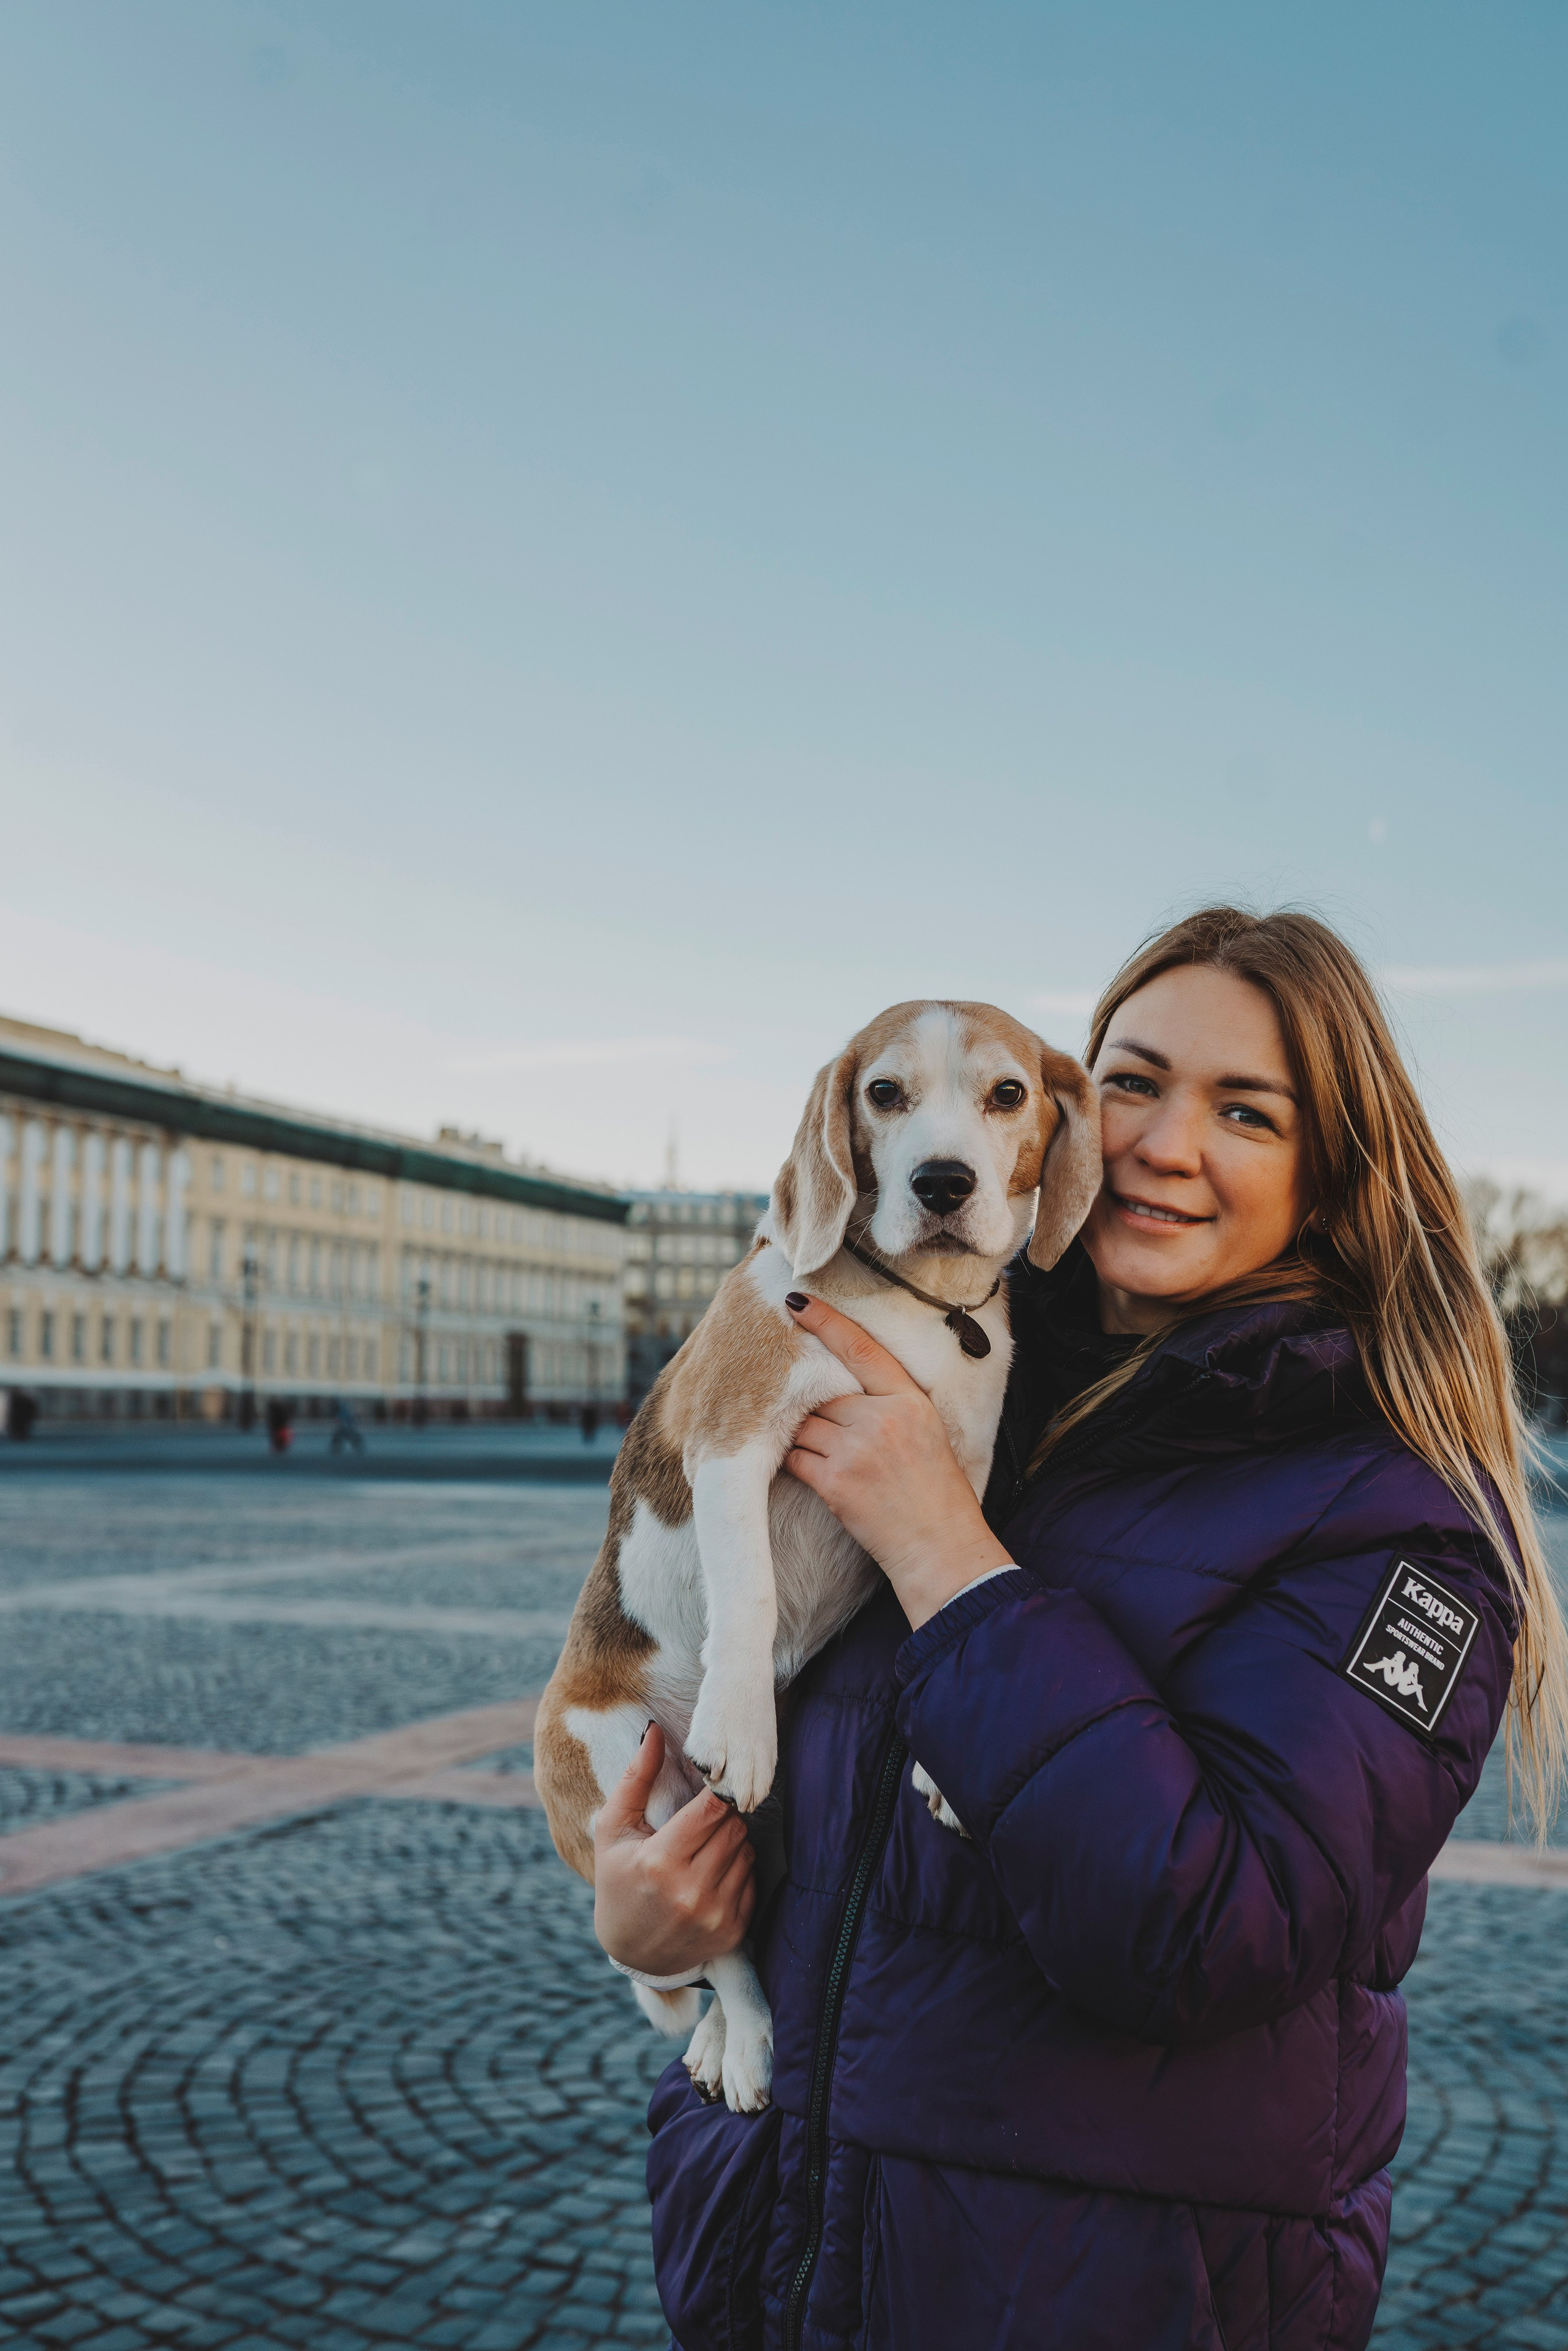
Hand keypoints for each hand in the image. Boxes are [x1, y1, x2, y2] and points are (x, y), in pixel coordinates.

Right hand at [593, 1725, 756, 1974]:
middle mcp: (691, 1891)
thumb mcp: (613, 1830)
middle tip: (703, 1820)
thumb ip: (635, 1778)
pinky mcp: (733, 1930)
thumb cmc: (618, 1883)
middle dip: (721, 1816)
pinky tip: (713, 1873)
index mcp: (659, 1862)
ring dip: (731, 1841)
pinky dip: (738, 1869)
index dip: (716, 1791)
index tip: (711, 1786)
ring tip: (705, 1847)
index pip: (712, 1809)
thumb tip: (655, 1731)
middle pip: (733, 1826)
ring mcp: (715, 1914)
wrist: (633, 1953)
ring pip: (746, 1849)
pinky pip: (753, 1878)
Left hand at [783, 1293, 1012, 1628]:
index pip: (860, 1348)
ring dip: (808, 1440)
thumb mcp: (927, 1433)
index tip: (796, 1301)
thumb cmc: (936, 1494)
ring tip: (837, 1463)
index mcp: (910, 1400)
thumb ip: (889, 1406)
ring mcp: (856, 1448)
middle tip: (839, 1438)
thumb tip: (841, 1390)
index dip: (825, 1321)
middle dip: (821, 1414)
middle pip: (824, 1396)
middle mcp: (882, 1418)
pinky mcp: (835, 1481)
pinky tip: (821, 1478)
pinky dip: (799, 1465)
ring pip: (805, 1426)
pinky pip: (796, 1458)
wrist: (941, 1549)